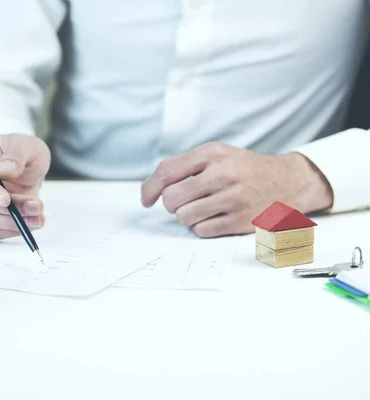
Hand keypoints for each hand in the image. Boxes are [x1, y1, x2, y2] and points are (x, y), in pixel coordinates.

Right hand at [0, 134, 49, 239]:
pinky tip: (29, 224)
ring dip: (13, 222)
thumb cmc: (20, 152)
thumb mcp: (25, 145)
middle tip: (35, 207)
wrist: (23, 169)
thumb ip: (16, 155)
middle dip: (7, 209)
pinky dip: (10, 230)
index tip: (6, 199)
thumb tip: (4, 170)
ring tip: (38, 216)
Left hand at [141, 142, 332, 237]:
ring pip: (184, 217)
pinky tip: (215, 217)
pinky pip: (202, 231)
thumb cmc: (244, 169)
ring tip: (202, 208)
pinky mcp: (241, 221)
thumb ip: (184, 166)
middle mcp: (223, 174)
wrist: (289, 181)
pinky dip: (202, 227)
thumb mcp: (217, 155)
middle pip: (172, 199)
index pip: (166, 172)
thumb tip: (151, 189)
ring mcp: (233, 198)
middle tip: (185, 201)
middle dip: (172, 204)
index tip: (146, 200)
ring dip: (187, 217)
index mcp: (212, 153)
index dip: (150, 189)